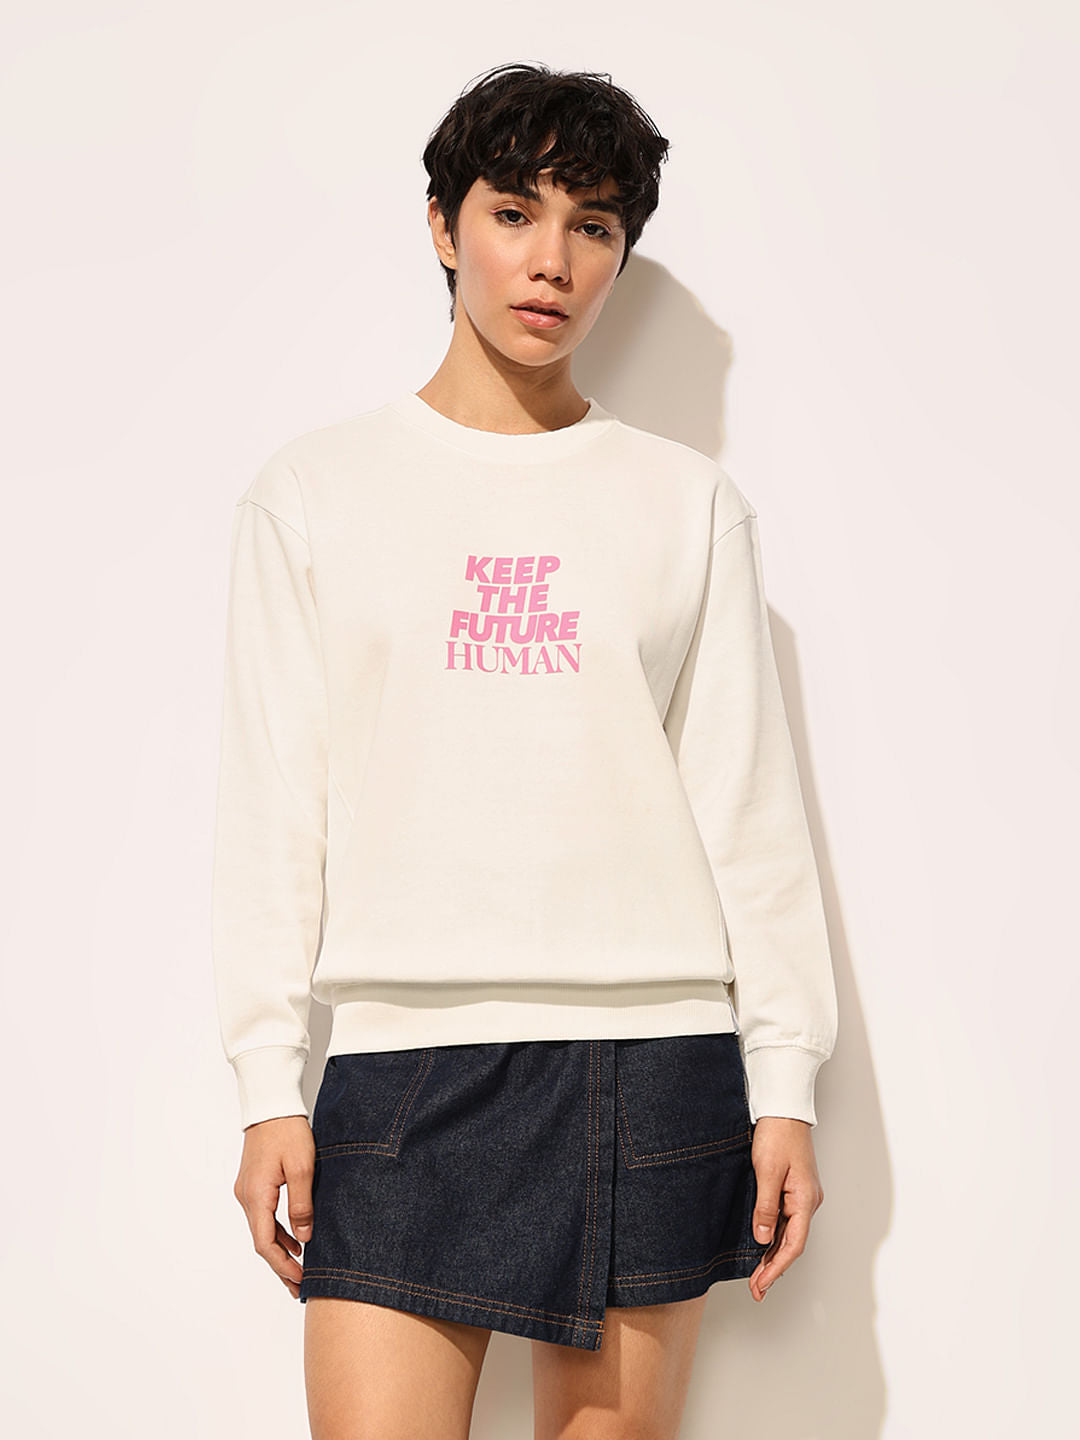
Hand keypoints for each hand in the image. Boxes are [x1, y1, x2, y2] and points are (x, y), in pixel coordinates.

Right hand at [233, 1115, 314, 1298]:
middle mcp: (246, 1197)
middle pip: (261, 1242)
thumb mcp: (302, 1167)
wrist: (270, 1104)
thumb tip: (304, 1239)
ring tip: (299, 1270)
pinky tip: (294, 1240)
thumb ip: (302, 1205)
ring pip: (262, 1230)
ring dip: (280, 1250)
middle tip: (298, 1288)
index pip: (265, 1244)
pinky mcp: (253, 1183)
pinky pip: (264, 1215)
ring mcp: (247, 1190)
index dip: (282, 1266)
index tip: (299, 1281)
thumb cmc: (287, 1131)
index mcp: (256, 1196)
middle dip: (280, 1266)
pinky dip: (278, 1232)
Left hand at [746, 1115, 823, 1301]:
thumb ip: (765, 1206)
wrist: (783, 1109)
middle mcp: (808, 1201)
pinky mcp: (792, 1189)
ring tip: (756, 1276)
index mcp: (805, 1200)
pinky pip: (784, 1220)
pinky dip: (773, 1237)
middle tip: (756, 1289)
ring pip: (787, 1233)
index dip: (777, 1268)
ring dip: (772, 1255)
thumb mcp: (767, 1171)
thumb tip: (762, 1238)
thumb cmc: (777, 1135)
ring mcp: (801, 1196)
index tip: (762, 1284)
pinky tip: (762, 1247)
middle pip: (791, 1243)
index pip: (794, 1244)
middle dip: (774, 1268)